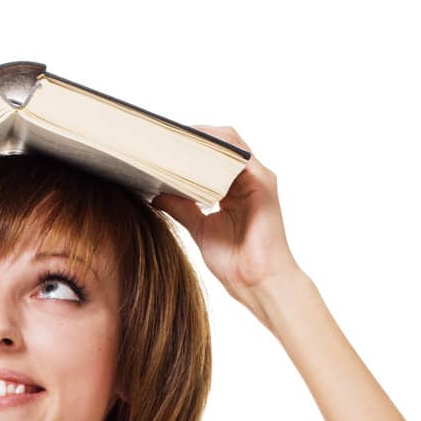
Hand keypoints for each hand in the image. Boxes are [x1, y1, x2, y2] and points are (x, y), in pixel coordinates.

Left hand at [152, 127, 302, 306]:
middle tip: (164, 137)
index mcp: (233, 190)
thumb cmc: (235, 264)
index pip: (212, 158)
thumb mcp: (200, 230)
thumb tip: (156, 195)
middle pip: (221, 146)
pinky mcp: (264, 183)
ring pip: (230, 144)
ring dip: (204, 137)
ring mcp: (257, 179)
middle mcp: (247, 180)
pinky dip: (219, 149)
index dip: (189, 148)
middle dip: (194, 137)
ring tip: (177, 138)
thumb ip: (182, 208)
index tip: (163, 145)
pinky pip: (240, 155)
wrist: (257, 283)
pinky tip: (198, 150)